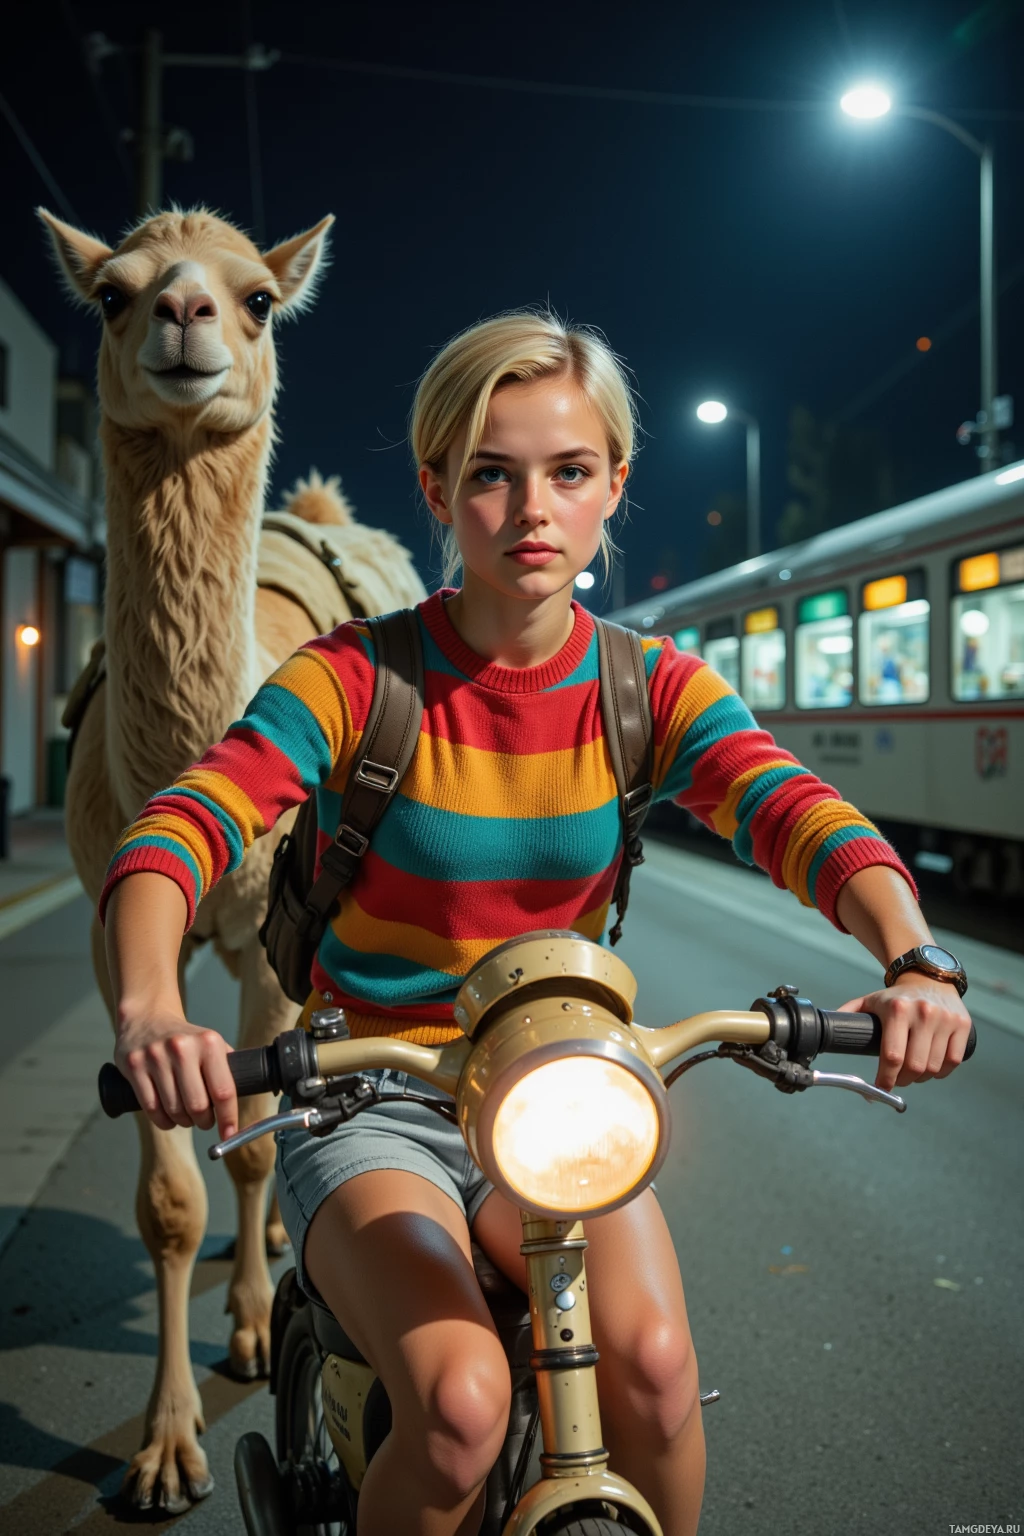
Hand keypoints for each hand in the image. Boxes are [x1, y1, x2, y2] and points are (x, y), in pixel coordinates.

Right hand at [115, 1007, 237, 1137]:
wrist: (148, 1019)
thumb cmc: (186, 1041)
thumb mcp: (211, 1045)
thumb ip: (226, 1071)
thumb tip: (239, 1108)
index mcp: (209, 1042)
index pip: (224, 1091)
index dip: (228, 1118)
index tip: (230, 1134)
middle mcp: (182, 1048)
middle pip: (198, 1106)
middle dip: (204, 1121)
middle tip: (204, 1121)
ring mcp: (156, 1056)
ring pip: (174, 1110)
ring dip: (183, 1122)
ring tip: (186, 1116)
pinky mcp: (134, 1065)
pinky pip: (152, 1109)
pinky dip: (163, 1121)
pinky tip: (168, 1117)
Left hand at [837, 973, 972, 1090]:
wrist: (929, 977)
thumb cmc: (897, 996)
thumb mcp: (871, 1000)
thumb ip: (848, 1014)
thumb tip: (828, 1030)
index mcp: (897, 1009)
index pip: (892, 1056)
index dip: (885, 1079)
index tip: (880, 1088)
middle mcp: (923, 1013)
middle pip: (914, 1067)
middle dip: (902, 1081)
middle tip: (896, 1080)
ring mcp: (945, 1020)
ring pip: (934, 1068)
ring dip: (921, 1078)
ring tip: (912, 1073)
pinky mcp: (963, 1025)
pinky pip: (953, 1061)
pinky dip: (941, 1072)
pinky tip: (932, 1067)